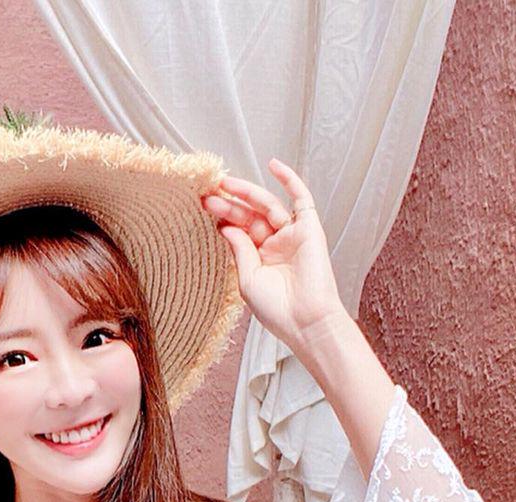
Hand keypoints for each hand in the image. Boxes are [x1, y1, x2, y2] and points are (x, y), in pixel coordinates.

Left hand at [201, 158, 345, 349]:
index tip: (205, 207)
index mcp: (260, 260)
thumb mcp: (248, 280)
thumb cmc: (277, 311)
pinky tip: (273, 166)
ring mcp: (292, 235)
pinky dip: (289, 180)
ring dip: (248, 193)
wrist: (306, 321)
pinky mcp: (310, 229)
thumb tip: (227, 226)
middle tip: (208, 195)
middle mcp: (275, 245)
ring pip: (268, 206)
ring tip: (226, 184)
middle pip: (249, 216)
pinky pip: (301, 198)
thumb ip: (239, 250)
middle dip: (229, 205)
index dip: (223, 218)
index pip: (239, 231)